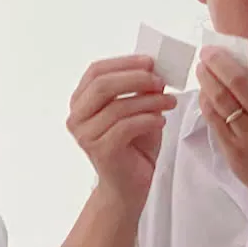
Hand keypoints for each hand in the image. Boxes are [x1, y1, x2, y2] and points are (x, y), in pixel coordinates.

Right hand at [66, 55, 175, 211]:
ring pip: (118, 106)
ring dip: (149, 100)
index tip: (150, 61)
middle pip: (103, 85)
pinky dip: (148, 119)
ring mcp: (86, 135)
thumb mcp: (137, 110)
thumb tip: (153, 67)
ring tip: (170, 102)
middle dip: (136, 78)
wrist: (129, 185)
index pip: (96, 71)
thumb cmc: (133, 146)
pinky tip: (161, 121)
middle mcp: (77, 117)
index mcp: (81, 102)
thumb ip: (139, 89)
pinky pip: (126, 126)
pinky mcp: (101, 150)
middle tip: (161, 81)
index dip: (124, 62)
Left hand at [198, 44, 247, 222]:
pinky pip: (213, 118)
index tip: (230, 42)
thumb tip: (238, 52)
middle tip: (207, 52)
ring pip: (221, 99)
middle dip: (218, 60)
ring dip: (206, 78)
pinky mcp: (234, 151)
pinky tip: (203, 93)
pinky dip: (205, 101)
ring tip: (201, 69)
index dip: (244, 48)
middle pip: (239, 80)